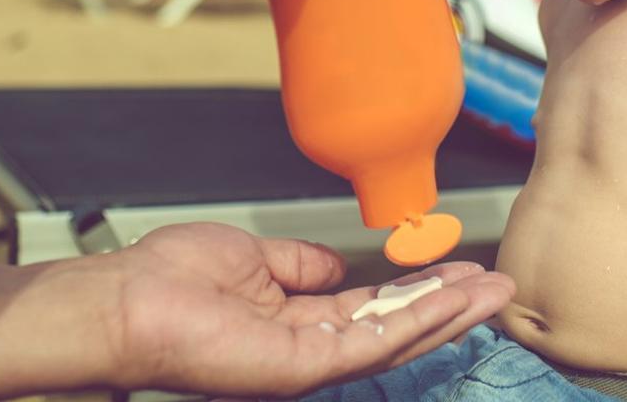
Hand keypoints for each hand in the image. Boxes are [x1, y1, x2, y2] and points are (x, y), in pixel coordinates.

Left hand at [107, 223, 513, 397]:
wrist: (128, 301)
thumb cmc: (172, 278)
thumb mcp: (253, 258)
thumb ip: (301, 266)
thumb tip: (337, 267)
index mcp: (296, 318)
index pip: (372, 307)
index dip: (417, 289)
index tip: (458, 267)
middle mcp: (309, 345)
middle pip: (396, 326)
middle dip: (450, 305)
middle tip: (499, 284)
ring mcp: (309, 361)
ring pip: (396, 339)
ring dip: (448, 314)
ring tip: (495, 291)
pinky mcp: (304, 369)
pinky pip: (373, 343)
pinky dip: (417, 322)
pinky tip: (452, 301)